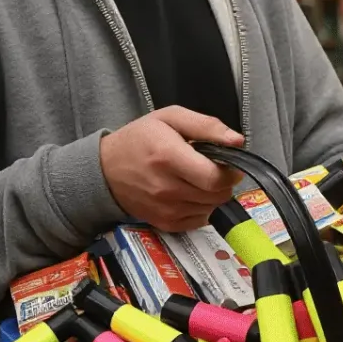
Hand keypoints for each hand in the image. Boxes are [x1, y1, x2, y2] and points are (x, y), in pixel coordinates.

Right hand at [99, 107, 242, 231]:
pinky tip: (191, 192)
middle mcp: (167, 188)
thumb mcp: (171, 118)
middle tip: (214, 168)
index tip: (228, 162)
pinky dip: (202, 207)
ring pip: (212, 208)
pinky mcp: (165, 223)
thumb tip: (237, 141)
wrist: (105, 170)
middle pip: (218, 195)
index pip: (216, 178)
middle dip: (224, 182)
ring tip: (199, 178)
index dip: (230, 171)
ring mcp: (165, 209)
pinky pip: (200, 220)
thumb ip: (207, 126)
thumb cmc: (138, 140)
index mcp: (169, 158)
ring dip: (214, 195)